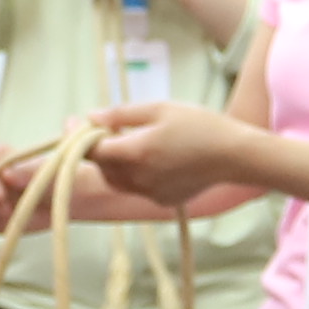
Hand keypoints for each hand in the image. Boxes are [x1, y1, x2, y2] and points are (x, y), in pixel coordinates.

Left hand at [75, 100, 256, 218]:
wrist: (235, 155)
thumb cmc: (200, 125)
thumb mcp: (159, 108)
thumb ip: (121, 115)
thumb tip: (90, 117)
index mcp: (137, 152)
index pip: (92, 151)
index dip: (77, 137)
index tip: (73, 121)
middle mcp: (139, 178)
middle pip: (101, 167)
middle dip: (94, 149)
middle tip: (97, 128)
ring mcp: (150, 193)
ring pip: (115, 180)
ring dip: (110, 163)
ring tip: (123, 141)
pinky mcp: (162, 200)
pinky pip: (136, 188)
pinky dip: (132, 174)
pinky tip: (148, 158)